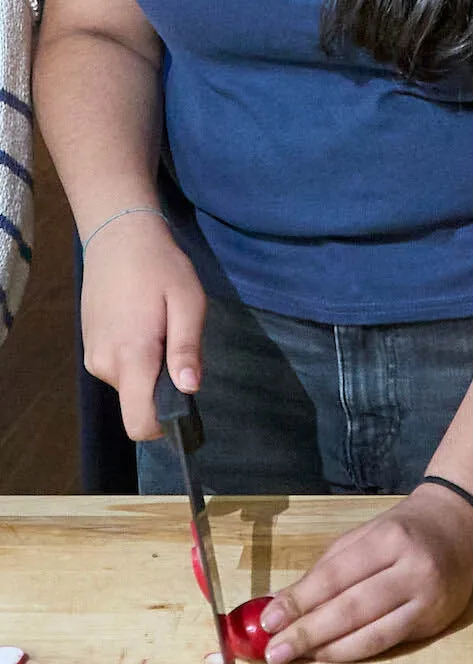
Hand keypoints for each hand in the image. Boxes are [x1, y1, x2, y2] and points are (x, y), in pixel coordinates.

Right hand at [79, 214, 205, 439]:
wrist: (119, 237)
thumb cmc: (160, 267)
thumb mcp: (188, 302)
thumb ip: (187, 348)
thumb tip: (190, 390)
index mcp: (131, 357)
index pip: (139, 422)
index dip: (164, 425)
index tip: (188, 405)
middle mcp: (105, 365)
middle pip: (139, 404)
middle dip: (164, 388)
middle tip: (180, 346)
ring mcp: (93, 357)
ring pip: (130, 386)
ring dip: (152, 370)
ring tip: (162, 328)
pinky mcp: (91, 347)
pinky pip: (120, 369)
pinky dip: (138, 359)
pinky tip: (145, 324)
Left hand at [259, 485, 472, 663]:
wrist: (461, 526)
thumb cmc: (405, 528)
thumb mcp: (365, 534)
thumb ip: (326, 568)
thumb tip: (283, 604)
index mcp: (390, 538)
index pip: (337, 575)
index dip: (300, 600)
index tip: (269, 621)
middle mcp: (413, 569)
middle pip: (352, 609)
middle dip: (307, 632)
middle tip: (273, 651)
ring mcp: (427, 599)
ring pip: (371, 634)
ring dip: (327, 649)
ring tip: (294, 656)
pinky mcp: (435, 622)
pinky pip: (387, 643)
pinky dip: (354, 651)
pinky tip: (329, 653)